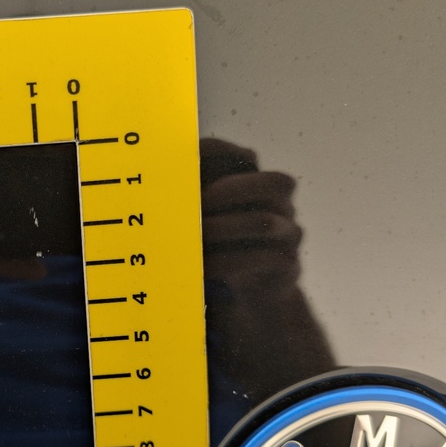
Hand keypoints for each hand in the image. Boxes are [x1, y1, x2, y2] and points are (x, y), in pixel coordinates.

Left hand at [200, 139, 302, 298]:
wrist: (254, 292)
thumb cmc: (225, 249)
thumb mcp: (211, 222)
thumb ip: (195, 200)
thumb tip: (157, 182)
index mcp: (259, 188)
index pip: (249, 159)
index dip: (223, 154)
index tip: (191, 159)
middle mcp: (281, 207)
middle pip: (276, 183)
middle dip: (235, 188)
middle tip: (202, 199)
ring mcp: (289, 235)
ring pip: (266, 221)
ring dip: (227, 226)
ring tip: (198, 235)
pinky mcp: (288, 265)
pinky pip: (266, 258)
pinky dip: (232, 261)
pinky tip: (206, 266)